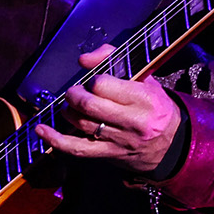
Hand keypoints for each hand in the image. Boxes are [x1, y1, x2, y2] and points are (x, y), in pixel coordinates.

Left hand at [35, 44, 179, 172]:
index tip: (94, 81)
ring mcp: (120, 140)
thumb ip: (114, 58)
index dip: (93, 80)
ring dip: (69, 111)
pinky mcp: (109, 154)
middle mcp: (133, 121)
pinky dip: (56, 140)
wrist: (171, 143)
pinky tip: (41, 130)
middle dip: (75, 95)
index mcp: (143, 98)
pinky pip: (77, 148)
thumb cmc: (154, 106)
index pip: (103, 85)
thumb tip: (83, 59)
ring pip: (82, 124)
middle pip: (89, 105)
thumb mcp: (145, 77)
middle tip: (75, 92)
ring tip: (71, 106)